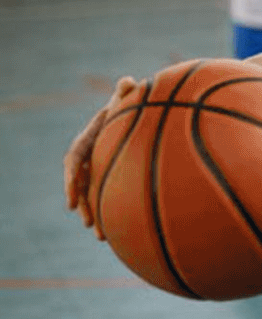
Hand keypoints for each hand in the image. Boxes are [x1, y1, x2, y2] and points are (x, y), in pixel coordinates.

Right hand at [63, 77, 141, 236]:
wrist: (132, 114)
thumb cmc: (128, 105)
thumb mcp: (126, 98)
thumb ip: (126, 91)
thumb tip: (129, 81)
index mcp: (89, 139)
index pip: (75, 159)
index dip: (72, 179)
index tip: (71, 199)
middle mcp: (88, 156)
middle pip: (79, 183)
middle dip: (82, 203)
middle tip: (87, 222)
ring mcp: (97, 167)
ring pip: (90, 194)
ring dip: (94, 214)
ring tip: (102, 236)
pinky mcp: (108, 175)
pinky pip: (103, 194)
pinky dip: (107, 211)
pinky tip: (116, 232)